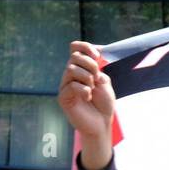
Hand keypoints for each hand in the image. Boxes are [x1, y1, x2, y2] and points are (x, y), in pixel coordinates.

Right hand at [58, 41, 115, 169]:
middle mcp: (71, 74)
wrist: (101, 123)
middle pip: (74, 57)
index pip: (76, 48)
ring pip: (71, 69)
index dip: (85, 47)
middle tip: (97, 77)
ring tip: (92, 89)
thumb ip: (98, 69)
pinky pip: (70, 85)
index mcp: (81, 68)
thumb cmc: (103, 103)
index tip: (98, 56)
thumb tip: (93, 60)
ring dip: (87, 77)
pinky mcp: (63, 97)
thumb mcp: (105, 82)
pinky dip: (83, 89)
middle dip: (90, 64)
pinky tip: (88, 97)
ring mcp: (66, 85)